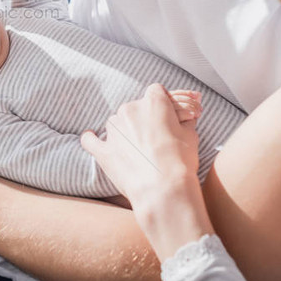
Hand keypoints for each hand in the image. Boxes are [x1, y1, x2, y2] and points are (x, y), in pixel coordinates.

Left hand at [81, 84, 200, 196]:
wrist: (164, 189)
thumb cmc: (180, 161)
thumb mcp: (191, 135)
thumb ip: (184, 119)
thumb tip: (187, 115)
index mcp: (153, 102)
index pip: (156, 92)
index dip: (163, 104)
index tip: (167, 116)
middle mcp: (130, 109)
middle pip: (135, 107)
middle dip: (145, 120)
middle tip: (157, 139)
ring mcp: (114, 129)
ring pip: (117, 122)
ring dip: (125, 131)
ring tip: (137, 150)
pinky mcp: (103, 149)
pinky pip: (90, 140)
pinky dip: (92, 139)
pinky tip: (93, 138)